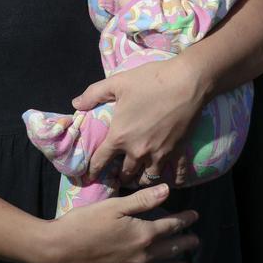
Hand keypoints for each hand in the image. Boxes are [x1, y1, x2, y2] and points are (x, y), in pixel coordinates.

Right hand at [39, 184, 199, 262]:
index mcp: (142, 234)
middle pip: (169, 249)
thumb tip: (167, 190)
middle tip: (195, 241)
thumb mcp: (114, 206)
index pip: (170, 226)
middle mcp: (141, 256)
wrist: (59, 250)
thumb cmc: (85, 223)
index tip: (195, 216)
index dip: (184, 220)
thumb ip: (142, 200)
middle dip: (184, 244)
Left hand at [73, 59, 205, 184]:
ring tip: (140, 179)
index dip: (92, 170)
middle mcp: (138, 151)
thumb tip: (75, 104)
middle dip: (120, 177)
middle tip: (117, 178)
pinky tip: (173, 182)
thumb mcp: (117, 83)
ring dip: (142, 180)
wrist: (187, 81)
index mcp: (120, 137)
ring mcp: (160, 154)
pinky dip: (174, 179)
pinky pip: (176, 173)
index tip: (89, 177)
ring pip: (148, 178)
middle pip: (126, 174)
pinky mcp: (179, 151)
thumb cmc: (150, 80)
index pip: (100, 160)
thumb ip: (93, 94)